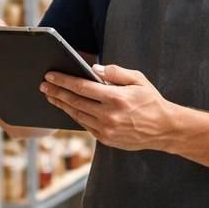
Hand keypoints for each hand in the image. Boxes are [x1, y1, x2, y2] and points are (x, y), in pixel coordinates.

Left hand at [40, 63, 181, 151]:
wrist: (165, 129)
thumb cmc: (151, 100)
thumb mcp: (138, 80)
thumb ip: (115, 72)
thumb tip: (93, 69)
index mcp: (116, 98)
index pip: (82, 87)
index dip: (63, 81)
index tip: (50, 75)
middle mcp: (109, 115)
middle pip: (74, 101)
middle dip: (56, 92)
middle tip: (43, 85)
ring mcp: (106, 129)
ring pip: (76, 115)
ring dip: (61, 104)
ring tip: (50, 96)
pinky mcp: (106, 139)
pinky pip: (85, 125)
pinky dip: (74, 115)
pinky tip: (67, 107)